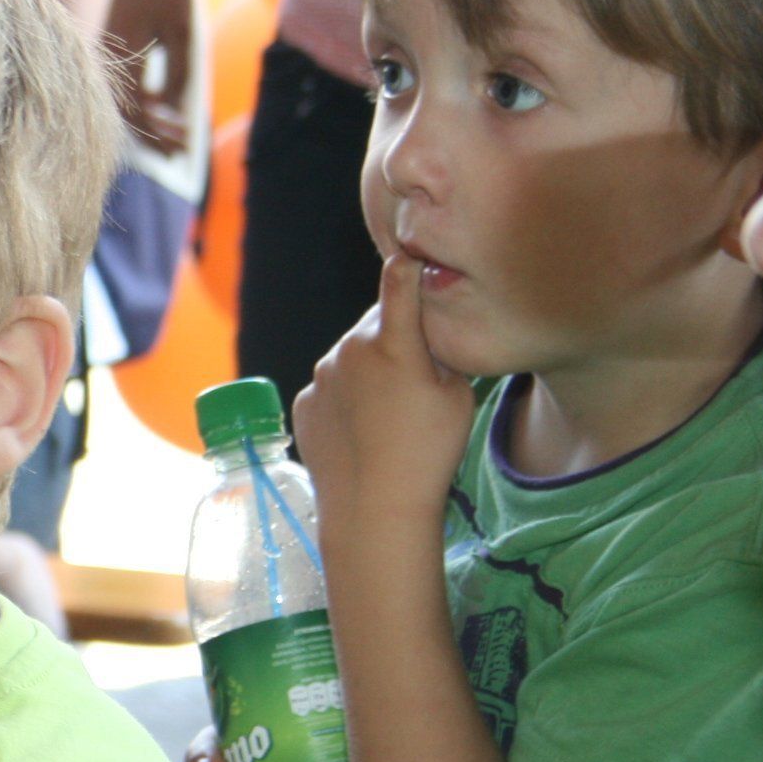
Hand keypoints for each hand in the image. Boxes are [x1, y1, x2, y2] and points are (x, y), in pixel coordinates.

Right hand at [105, 0, 195, 152]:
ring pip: (121, 102)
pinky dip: (141, 103)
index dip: (158, 132)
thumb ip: (179, 73)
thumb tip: (174, 114)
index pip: (136, 108)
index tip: (181, 147)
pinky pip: (121, 87)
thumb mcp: (182, 31)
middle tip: (181, 153)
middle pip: (124, 112)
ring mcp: (104, 56)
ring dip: (148, 122)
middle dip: (154, 136)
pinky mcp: (109, 52)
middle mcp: (106, 59)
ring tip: (174, 138)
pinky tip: (161, 112)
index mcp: (122, 54)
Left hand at [293, 256, 476, 527]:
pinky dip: (348, 396)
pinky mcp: (304, 402)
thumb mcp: (457, 396)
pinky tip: (366, 429)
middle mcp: (347, 351)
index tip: (411, 252)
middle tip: (419, 373)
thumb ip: (441, 353)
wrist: (372, 509)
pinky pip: (332, 386)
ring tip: (392, 411)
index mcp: (391, 343)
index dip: (408, 265)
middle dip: (396, 335)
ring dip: (370, 367)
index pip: (398, 282)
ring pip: (352, 356)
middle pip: (375, 324)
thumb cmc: (427, 453)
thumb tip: (429, 332)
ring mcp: (320, 377)